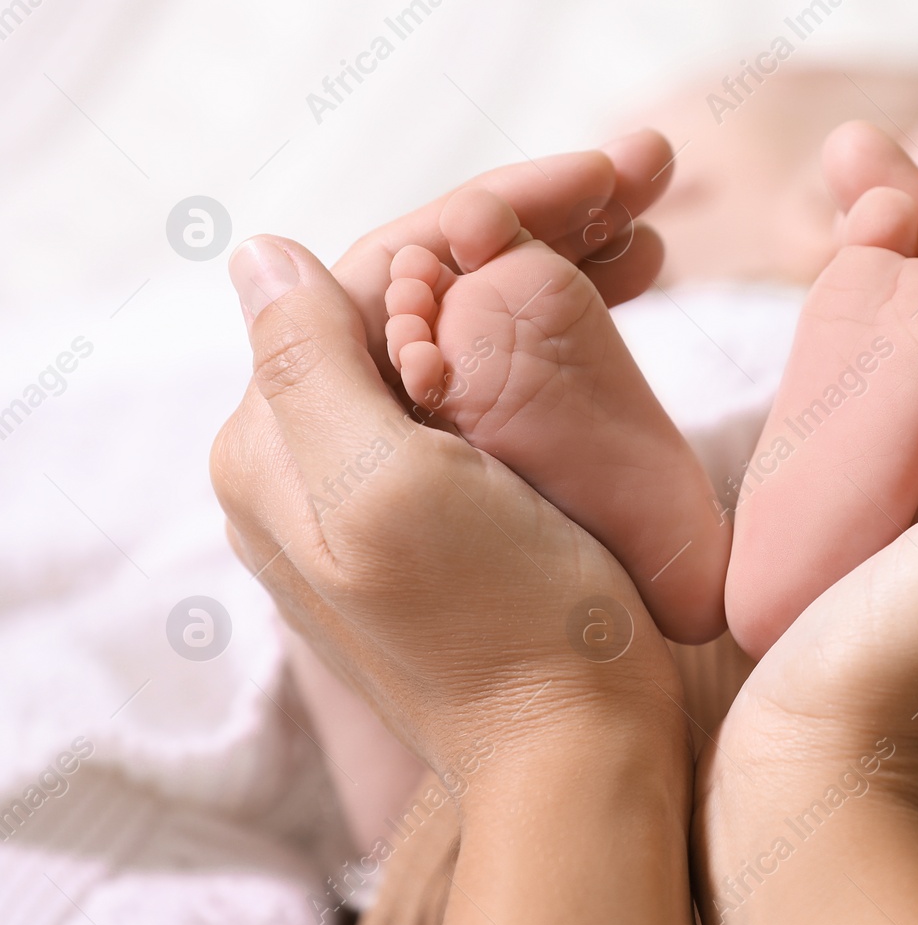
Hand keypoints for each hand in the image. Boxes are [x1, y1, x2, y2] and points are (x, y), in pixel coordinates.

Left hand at [211, 135, 698, 924]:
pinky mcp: (449, 508)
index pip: (382, 271)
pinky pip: (489, 384)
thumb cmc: (504, 628)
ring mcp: (385, 483)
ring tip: (653, 236)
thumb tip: (258, 249)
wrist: (578, 752)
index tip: (610, 172)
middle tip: (650, 179)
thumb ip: (309, 366)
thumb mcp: (388, 490)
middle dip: (536, 226)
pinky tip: (614, 308)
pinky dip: (552, 332)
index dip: (496, 208)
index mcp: (282, 441)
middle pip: (424, 293)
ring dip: (554, 268)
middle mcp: (316, 455)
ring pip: (463, 330)